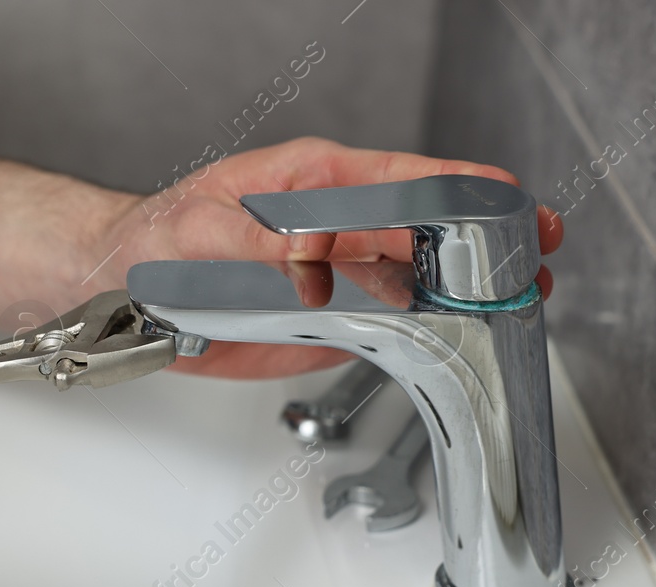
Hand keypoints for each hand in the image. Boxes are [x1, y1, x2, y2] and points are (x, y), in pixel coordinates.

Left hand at [96, 137, 563, 378]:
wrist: (121, 288)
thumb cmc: (157, 241)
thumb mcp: (204, 233)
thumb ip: (265, 243)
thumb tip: (319, 248)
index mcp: (311, 183)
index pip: (401, 178)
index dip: (460, 187)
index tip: (506, 197)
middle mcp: (333, 224)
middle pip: (426, 226)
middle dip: (485, 239)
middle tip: (534, 255)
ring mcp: (336, 273)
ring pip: (415, 277)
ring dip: (466, 291)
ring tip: (514, 301)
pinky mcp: (327, 320)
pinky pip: (386, 325)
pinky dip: (425, 333)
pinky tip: (459, 338)